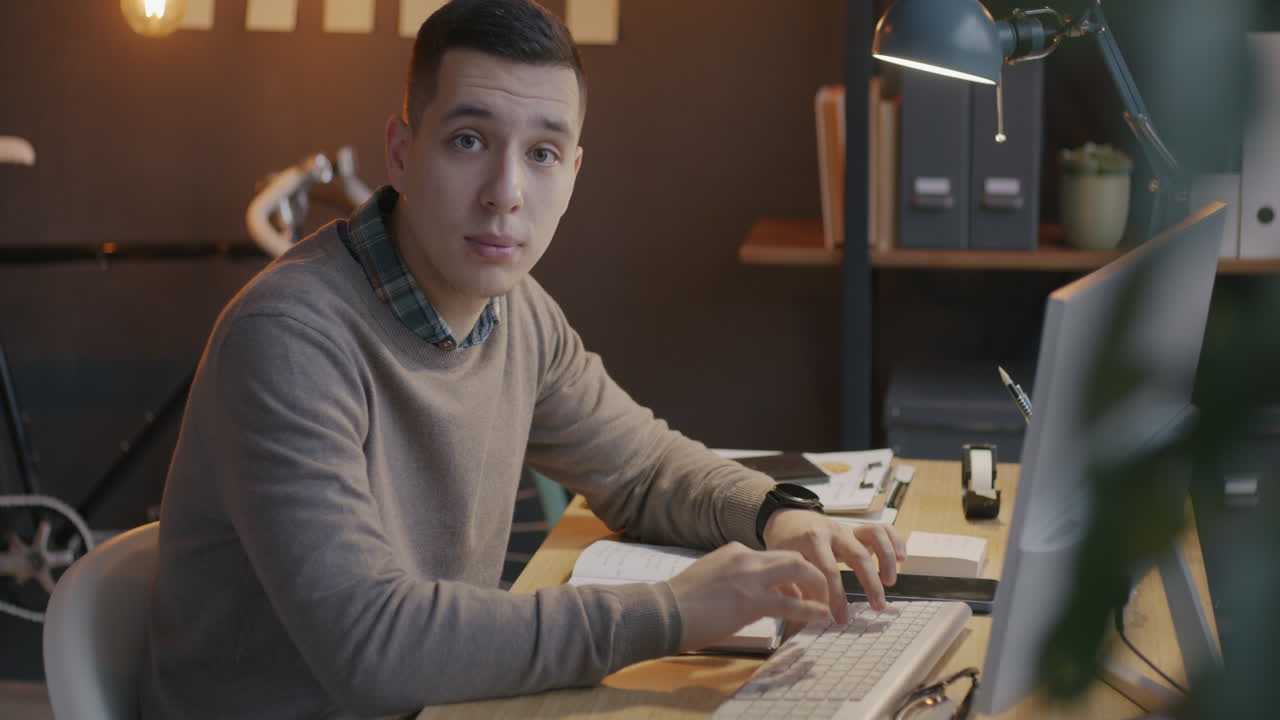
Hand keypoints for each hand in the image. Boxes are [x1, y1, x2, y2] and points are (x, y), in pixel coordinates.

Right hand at [666, 542, 831, 652]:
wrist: (662, 612)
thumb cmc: (679, 602)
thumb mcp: (708, 578)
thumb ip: (730, 579)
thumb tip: (744, 595)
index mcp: (733, 552)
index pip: (771, 557)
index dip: (789, 575)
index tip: (796, 591)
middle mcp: (744, 558)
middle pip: (792, 557)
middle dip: (812, 573)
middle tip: (820, 592)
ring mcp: (749, 578)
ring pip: (798, 571)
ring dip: (818, 586)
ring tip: (827, 603)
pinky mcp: (750, 602)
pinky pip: (790, 605)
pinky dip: (810, 609)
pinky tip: (821, 616)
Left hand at [763, 510, 905, 620]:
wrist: (788, 518)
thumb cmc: (786, 544)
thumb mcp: (782, 562)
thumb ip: (790, 585)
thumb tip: (805, 609)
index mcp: (811, 540)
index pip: (828, 571)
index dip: (836, 597)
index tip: (840, 618)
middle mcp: (833, 532)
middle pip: (857, 555)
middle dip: (870, 583)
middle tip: (877, 607)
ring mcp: (848, 529)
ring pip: (875, 536)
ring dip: (887, 560)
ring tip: (890, 583)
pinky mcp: (858, 529)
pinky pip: (883, 529)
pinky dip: (896, 540)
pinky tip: (903, 558)